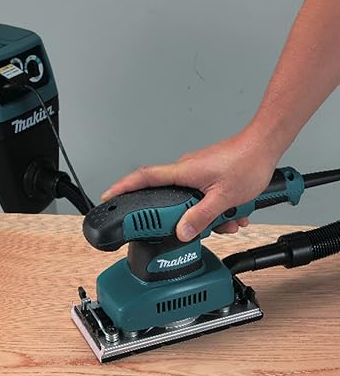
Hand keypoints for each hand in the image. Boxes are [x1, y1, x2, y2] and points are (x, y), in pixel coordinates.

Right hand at [101, 131, 279, 241]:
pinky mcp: (206, 175)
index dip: (123, 187)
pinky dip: (215, 208)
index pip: (144, 178)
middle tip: (192, 228)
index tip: (110, 196)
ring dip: (208, 215)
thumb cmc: (247, 162)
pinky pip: (202, 197)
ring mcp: (196, 172)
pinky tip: (233, 212)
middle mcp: (186, 170)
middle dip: (183, 217)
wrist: (265, 145)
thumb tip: (183, 230)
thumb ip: (202, 216)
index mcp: (184, 171)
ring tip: (229, 218)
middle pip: (169, 198)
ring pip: (191, 201)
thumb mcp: (225, 197)